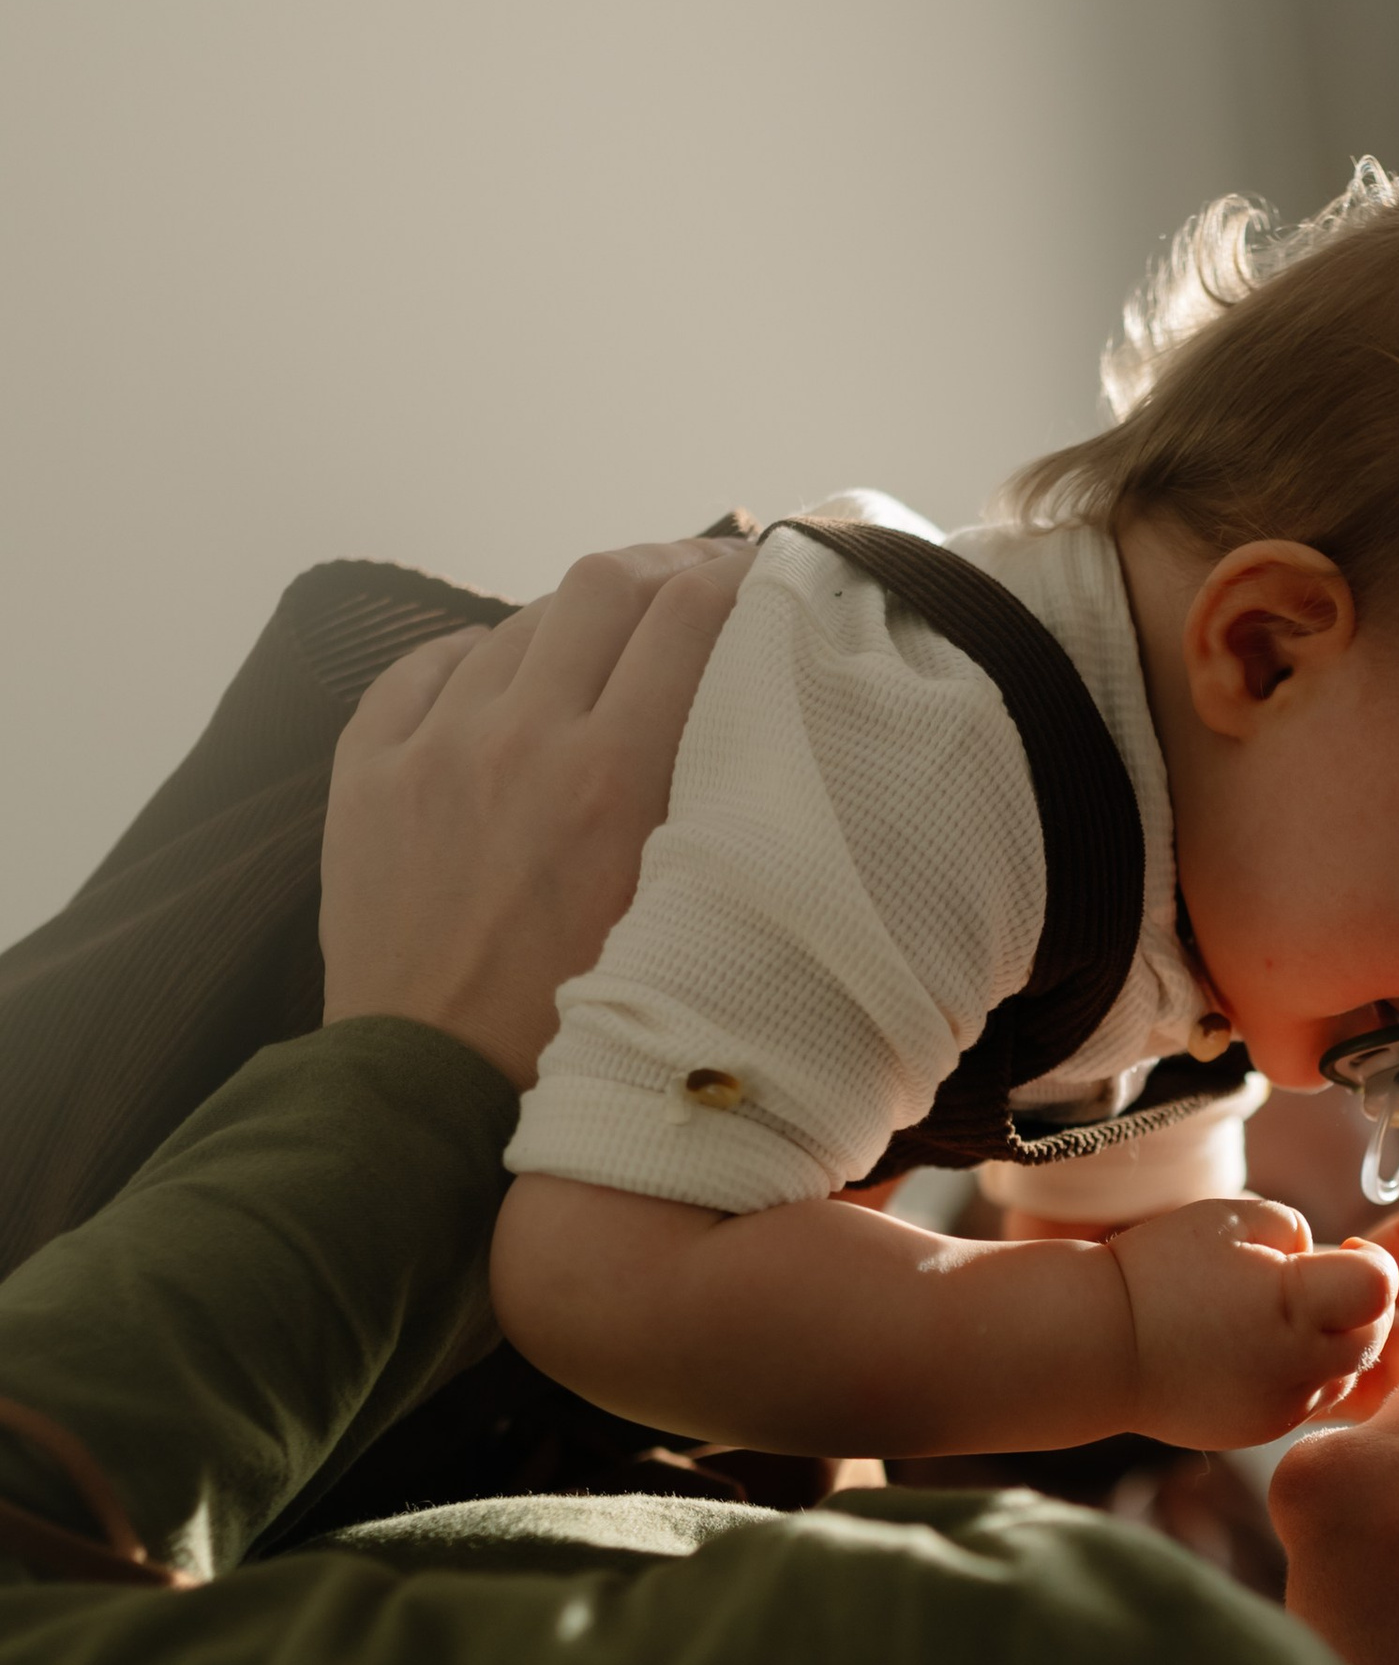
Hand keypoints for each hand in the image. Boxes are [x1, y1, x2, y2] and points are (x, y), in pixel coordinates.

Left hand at [319, 540, 749, 1088]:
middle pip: (604, 583)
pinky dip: (477, 658)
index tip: (767, 572)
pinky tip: (503, 681)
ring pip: (519, 623)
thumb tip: (758, 716)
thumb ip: (717, 807)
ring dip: (575, 622)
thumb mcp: (686, 916)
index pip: (691, 614)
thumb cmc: (585, 1033)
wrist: (434, 1096)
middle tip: (696, 581)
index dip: (739, 574)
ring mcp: (433, 747)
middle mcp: (522, 738)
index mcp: (615, 777)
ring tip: (606, 647)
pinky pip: (427, 667)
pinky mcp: (366, 771)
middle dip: (662, 567)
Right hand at [1107, 1197, 1395, 1448]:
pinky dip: (1304, 1371)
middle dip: (1361, 1303)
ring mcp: (1283, 1407)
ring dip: (1336, 1340)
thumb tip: (1324, 1262)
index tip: (1345, 1246)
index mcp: (1295, 1308)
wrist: (1099, 1344)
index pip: (1381, 1286)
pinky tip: (1262, 1346)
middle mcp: (1299, 1368)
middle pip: (1375, 1335)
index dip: (1369, 1260)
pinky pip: (1312, 1398)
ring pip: (1349, 1372)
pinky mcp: (1263, 1430)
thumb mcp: (1235, 1218)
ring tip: (1286, 1312)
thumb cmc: (1162, 1269)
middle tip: (1322, 1277)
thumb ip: (1299, 1232)